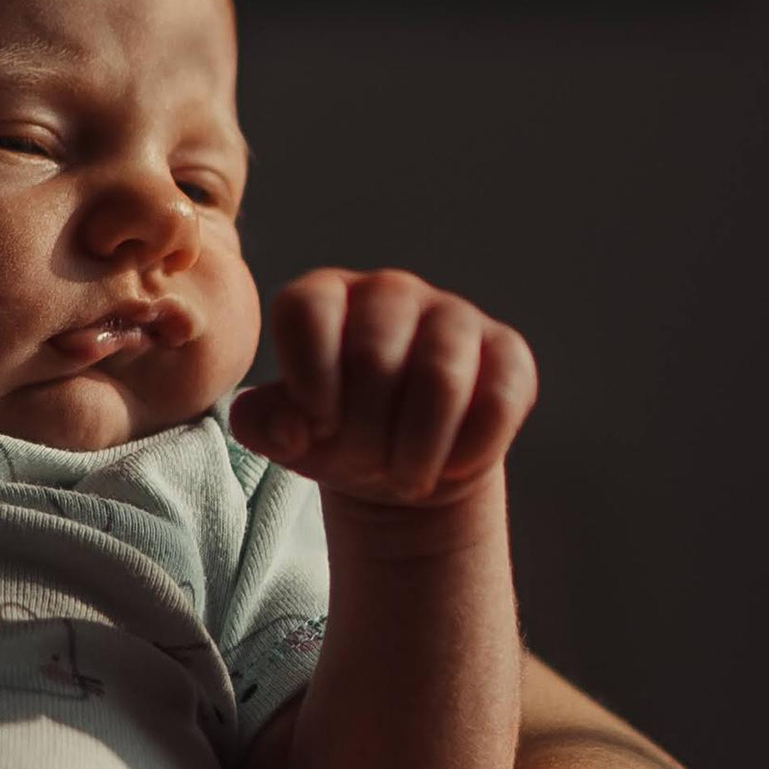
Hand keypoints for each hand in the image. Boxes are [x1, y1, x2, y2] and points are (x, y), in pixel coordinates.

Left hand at [230, 266, 535, 507]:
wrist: (403, 468)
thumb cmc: (334, 438)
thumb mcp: (284, 435)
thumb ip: (261, 423)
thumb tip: (292, 425)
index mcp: (326, 296)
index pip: (307, 308)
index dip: (308, 377)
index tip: (317, 426)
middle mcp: (390, 291)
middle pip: (374, 354)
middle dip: (364, 432)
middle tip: (365, 464)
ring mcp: (454, 315)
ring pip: (440, 378)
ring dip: (416, 448)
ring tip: (404, 477)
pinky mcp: (508, 353)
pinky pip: (498, 399)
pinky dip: (469, 450)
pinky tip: (450, 467)